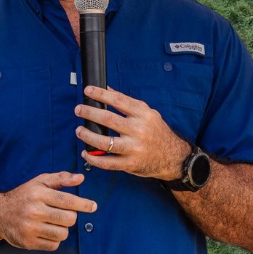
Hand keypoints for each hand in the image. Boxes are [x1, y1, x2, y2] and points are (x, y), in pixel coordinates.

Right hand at [0, 172, 96, 250]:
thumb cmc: (24, 195)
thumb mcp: (40, 181)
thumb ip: (61, 178)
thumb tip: (80, 178)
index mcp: (38, 193)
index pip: (67, 200)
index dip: (83, 204)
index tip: (93, 206)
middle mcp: (34, 210)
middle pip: (68, 219)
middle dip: (71, 216)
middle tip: (64, 214)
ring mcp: (30, 228)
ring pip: (63, 233)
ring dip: (63, 229)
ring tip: (55, 223)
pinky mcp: (28, 242)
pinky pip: (53, 245)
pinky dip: (54, 239)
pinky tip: (47, 231)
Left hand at [75, 85, 191, 181]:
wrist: (173, 157)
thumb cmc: (157, 132)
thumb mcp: (148, 113)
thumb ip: (128, 103)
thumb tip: (106, 89)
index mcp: (143, 115)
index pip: (119, 100)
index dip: (101, 94)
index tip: (88, 90)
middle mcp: (139, 130)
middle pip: (108, 119)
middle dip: (89, 112)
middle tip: (79, 109)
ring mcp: (134, 148)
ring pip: (105, 142)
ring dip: (88, 136)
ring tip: (79, 130)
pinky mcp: (130, 164)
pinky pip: (107, 162)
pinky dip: (93, 158)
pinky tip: (86, 153)